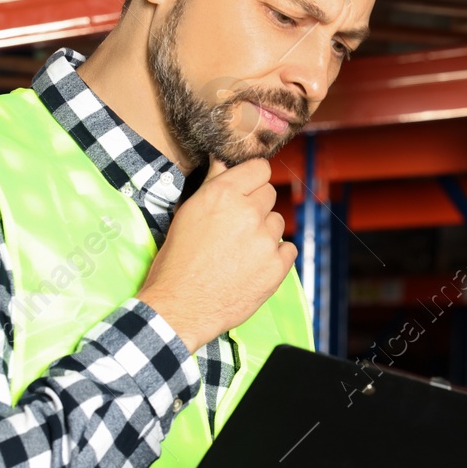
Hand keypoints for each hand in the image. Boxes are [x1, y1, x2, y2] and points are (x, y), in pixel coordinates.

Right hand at [138, 156, 296, 351]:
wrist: (181, 306)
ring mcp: (265, 240)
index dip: (253, 178)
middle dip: (256, 206)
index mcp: (222, 194)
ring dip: (264, 232)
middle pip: (269, 194)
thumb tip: (223, 160)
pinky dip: (276, 255)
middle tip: (237, 227)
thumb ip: (212, 184)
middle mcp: (248, 212)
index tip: (248, 188)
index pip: (260, 168)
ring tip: (241, 251)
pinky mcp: (277, 266)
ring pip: (278, 222)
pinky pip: (289, 248)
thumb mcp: (187, 214)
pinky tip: (254, 265)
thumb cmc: (177, 261)